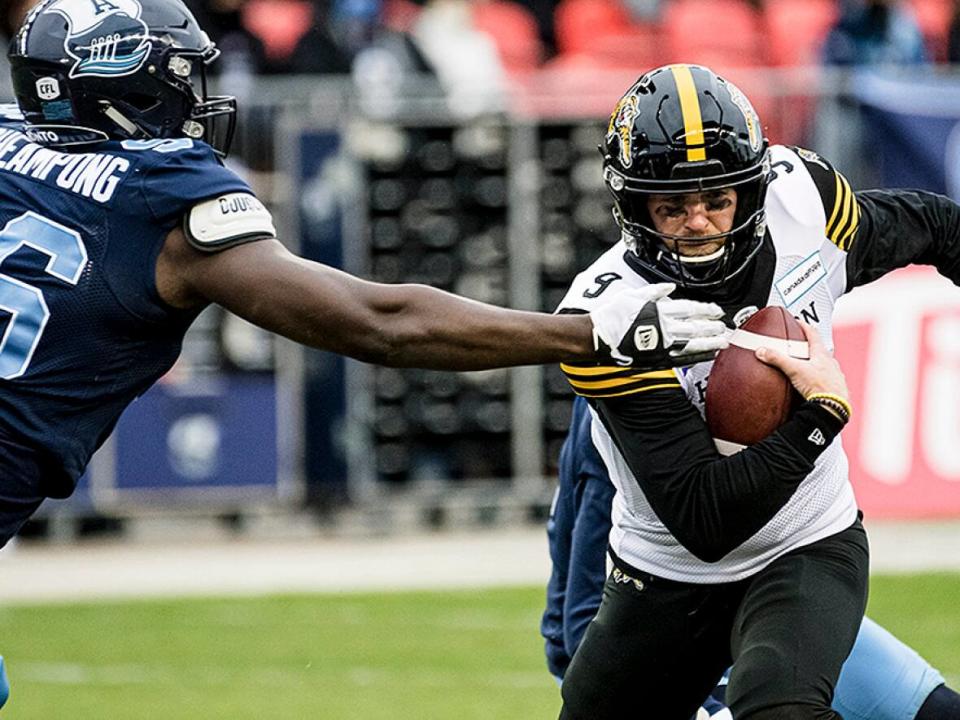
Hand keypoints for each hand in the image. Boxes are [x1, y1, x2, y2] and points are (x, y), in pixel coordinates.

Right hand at [590, 283, 728, 366]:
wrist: (597, 337)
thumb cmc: (611, 315)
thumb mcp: (632, 295)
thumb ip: (654, 292)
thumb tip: (670, 288)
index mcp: (658, 310)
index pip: (689, 309)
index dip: (705, 310)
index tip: (716, 311)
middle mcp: (663, 328)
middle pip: (695, 326)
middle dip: (712, 326)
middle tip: (725, 327)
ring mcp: (662, 345)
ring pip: (693, 343)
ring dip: (710, 342)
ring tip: (724, 341)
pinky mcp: (657, 358)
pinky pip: (682, 358)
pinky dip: (697, 356)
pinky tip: (709, 355)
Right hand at [755, 320, 848, 399]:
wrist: (833, 408)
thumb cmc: (820, 387)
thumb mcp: (794, 370)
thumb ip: (777, 359)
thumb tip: (762, 351)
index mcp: (822, 355)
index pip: (813, 334)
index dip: (805, 327)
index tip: (799, 323)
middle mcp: (830, 363)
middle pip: (818, 350)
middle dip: (808, 347)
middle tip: (798, 347)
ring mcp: (834, 376)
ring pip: (824, 365)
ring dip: (814, 364)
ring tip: (803, 368)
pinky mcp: (835, 389)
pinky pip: (825, 380)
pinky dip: (817, 379)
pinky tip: (811, 386)